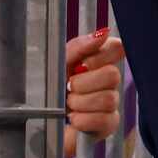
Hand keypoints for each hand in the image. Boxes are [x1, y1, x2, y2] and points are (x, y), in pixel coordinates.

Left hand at [62, 28, 123, 157]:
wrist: (41, 118)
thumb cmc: (51, 88)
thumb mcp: (59, 63)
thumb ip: (79, 47)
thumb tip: (102, 33)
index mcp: (97, 61)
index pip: (117, 48)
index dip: (99, 56)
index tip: (82, 64)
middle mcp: (108, 81)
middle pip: (113, 74)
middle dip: (84, 83)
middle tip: (69, 87)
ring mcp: (111, 103)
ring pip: (108, 99)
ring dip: (81, 102)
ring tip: (69, 104)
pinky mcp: (109, 124)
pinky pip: (104, 119)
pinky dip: (83, 119)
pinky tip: (74, 118)